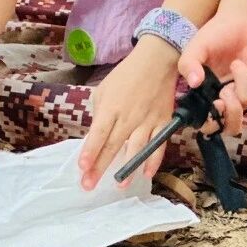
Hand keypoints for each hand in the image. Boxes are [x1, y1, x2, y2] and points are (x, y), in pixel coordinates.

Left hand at [78, 38, 179, 190]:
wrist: (156, 60)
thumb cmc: (126, 75)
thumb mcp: (104, 89)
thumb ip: (99, 112)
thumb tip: (97, 135)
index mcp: (111, 106)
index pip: (98, 133)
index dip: (90, 151)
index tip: (82, 168)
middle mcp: (128, 116)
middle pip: (113, 145)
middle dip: (100, 167)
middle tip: (89, 186)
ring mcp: (148, 120)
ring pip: (136, 149)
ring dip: (128, 168)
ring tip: (120, 186)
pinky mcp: (163, 121)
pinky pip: (159, 144)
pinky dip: (154, 160)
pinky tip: (147, 173)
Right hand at [178, 0, 246, 136]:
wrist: (241, 21)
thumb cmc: (214, 36)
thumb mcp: (196, 47)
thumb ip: (189, 64)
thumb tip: (194, 83)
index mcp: (207, 96)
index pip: (208, 125)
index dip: (211, 124)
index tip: (214, 105)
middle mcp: (227, 100)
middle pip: (232, 127)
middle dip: (231, 114)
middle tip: (226, 93)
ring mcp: (246, 93)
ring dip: (241, 81)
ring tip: (235, 64)